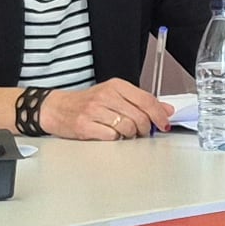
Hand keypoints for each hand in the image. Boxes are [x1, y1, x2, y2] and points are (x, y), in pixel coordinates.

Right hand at [30, 79, 170, 140]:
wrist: (57, 109)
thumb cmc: (87, 103)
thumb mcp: (115, 95)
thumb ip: (140, 102)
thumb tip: (166, 109)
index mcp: (116, 86)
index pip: (146, 100)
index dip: (159, 114)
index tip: (164, 123)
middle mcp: (106, 96)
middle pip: (139, 116)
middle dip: (145, 129)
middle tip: (142, 132)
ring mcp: (95, 111)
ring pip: (128, 128)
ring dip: (131, 135)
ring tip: (124, 133)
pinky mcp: (86, 126)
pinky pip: (112, 137)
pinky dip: (115, 139)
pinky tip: (110, 135)